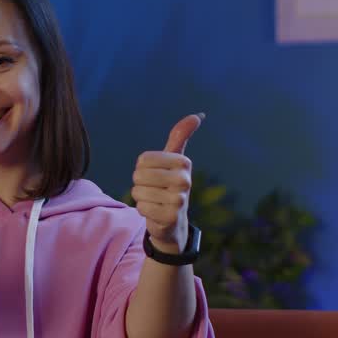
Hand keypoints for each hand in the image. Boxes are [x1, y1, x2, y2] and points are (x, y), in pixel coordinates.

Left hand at [131, 113, 202, 252]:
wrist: (173, 222)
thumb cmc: (169, 185)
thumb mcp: (174, 160)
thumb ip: (180, 137)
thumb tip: (198, 115)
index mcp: (184, 163)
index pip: (143, 159)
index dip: (142, 168)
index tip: (156, 175)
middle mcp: (185, 180)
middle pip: (139, 175)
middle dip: (140, 184)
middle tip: (153, 190)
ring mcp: (179, 200)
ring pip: (138, 192)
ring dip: (141, 198)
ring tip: (155, 201)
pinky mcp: (171, 217)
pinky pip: (141, 208)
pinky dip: (144, 211)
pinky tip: (156, 213)